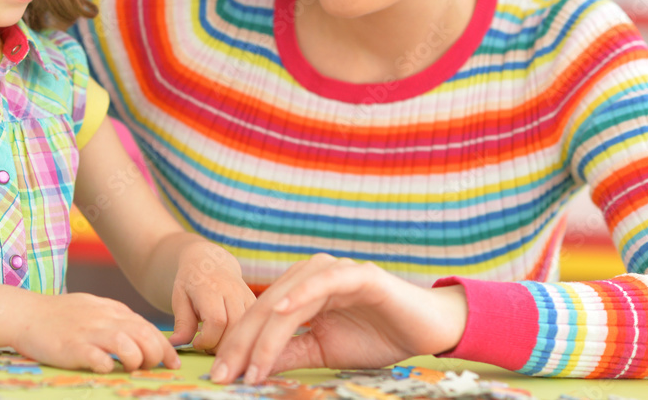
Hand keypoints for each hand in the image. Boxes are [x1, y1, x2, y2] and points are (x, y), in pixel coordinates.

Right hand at [13, 293, 180, 372]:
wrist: (25, 313)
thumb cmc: (60, 314)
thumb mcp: (94, 308)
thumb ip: (117, 319)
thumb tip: (141, 334)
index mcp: (111, 310)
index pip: (147, 327)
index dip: (164, 346)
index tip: (173, 362)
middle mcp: (104, 319)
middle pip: (143, 335)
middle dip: (156, 354)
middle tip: (154, 368)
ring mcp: (88, 333)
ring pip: (126, 344)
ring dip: (135, 359)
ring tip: (131, 368)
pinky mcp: (72, 348)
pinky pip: (97, 358)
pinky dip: (107, 365)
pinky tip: (106, 369)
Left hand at [168, 241, 255, 352]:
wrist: (211, 261)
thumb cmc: (192, 281)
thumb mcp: (180, 298)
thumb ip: (182, 322)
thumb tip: (176, 344)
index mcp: (210, 288)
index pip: (216, 321)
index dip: (207, 340)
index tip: (196, 343)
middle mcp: (232, 290)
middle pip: (234, 327)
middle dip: (220, 345)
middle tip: (206, 347)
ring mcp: (245, 295)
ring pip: (246, 328)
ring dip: (232, 343)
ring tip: (217, 344)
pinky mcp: (254, 302)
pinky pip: (253, 324)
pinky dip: (243, 337)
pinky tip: (228, 339)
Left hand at [209, 254, 468, 383]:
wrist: (427, 329)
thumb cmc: (377, 335)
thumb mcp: (323, 351)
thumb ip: (290, 353)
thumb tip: (251, 369)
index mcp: (299, 291)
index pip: (259, 319)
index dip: (238, 347)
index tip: (220, 376)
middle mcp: (310, 275)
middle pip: (264, 309)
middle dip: (241, 344)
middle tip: (223, 374)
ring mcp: (333, 271)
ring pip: (287, 299)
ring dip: (265, 333)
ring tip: (249, 364)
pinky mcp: (358, 274)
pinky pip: (323, 282)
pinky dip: (301, 294)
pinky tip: (282, 311)